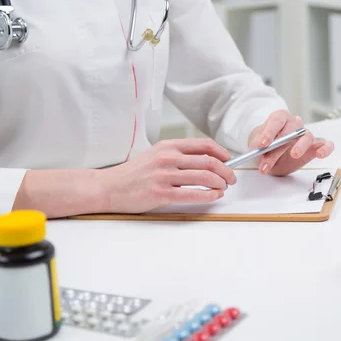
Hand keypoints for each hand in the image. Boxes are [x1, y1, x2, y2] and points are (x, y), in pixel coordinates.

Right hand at [100, 139, 236, 212]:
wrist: (109, 187)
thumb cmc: (134, 173)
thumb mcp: (156, 154)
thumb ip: (177, 155)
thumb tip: (205, 160)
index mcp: (168, 146)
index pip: (203, 145)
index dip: (222, 153)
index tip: (229, 160)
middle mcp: (168, 158)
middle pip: (208, 161)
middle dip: (226, 171)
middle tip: (231, 178)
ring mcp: (164, 176)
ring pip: (204, 177)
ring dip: (220, 183)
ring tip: (224, 187)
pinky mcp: (161, 193)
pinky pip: (192, 194)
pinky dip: (209, 195)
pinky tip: (214, 196)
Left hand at [248, 110, 334, 175]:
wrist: (268, 157)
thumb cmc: (263, 147)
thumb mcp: (255, 145)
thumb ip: (257, 145)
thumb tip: (259, 146)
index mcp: (279, 118)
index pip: (277, 120)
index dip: (270, 131)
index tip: (263, 144)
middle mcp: (294, 124)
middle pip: (291, 130)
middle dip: (278, 147)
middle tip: (268, 161)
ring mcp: (305, 135)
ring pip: (307, 136)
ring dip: (300, 146)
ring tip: (294, 155)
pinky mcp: (314, 147)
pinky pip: (325, 144)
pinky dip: (326, 148)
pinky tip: (320, 154)